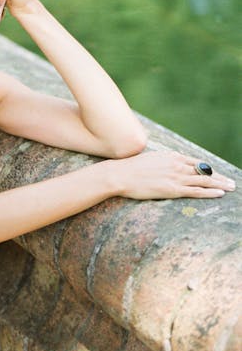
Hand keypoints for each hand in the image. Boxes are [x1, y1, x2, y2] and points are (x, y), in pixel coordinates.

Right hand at [108, 151, 235, 199]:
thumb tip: (168, 164)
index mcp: (171, 156)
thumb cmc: (131, 168)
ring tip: (231, 187)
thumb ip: (162, 162)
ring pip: (204, 180)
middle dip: (219, 177)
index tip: (217, 173)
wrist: (120, 174)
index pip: (195, 162)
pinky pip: (196, 191)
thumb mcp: (150, 159)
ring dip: (220, 184)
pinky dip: (209, 192)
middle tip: (231, 181)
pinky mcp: (173, 189)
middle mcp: (176, 164)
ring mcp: (176, 176)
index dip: (208, 169)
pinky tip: (219, 193)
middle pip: (203, 171)